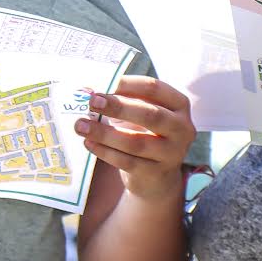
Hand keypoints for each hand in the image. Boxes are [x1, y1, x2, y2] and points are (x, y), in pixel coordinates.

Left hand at [74, 76, 195, 201]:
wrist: (158, 178)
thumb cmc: (147, 134)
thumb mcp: (144, 113)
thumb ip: (124, 100)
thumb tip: (90, 91)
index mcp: (179, 105)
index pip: (154, 88)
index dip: (127, 84)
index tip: (102, 82)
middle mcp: (181, 128)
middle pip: (150, 115)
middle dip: (118, 107)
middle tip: (92, 101)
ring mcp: (171, 153)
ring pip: (135, 142)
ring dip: (104, 133)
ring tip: (80, 125)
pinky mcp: (155, 173)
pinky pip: (127, 161)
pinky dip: (105, 151)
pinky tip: (88, 142)